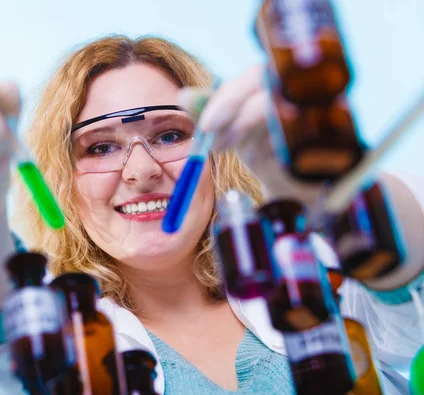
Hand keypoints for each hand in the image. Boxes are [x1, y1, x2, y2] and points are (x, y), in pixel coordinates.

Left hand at [178, 65, 321, 204]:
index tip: (207, 126)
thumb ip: (211, 113)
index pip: (253, 76)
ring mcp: (329, 110)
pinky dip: (281, 149)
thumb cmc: (267, 152)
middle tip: (217, 143)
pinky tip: (270, 161)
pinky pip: (308, 138)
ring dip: (254, 132)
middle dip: (237, 116)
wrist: (302, 189)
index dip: (227, 99)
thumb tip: (183, 95)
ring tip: (241, 153)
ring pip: (286, 108)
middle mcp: (308, 88)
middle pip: (272, 87)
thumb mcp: (234, 132)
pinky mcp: (341, 139)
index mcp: (281, 80)